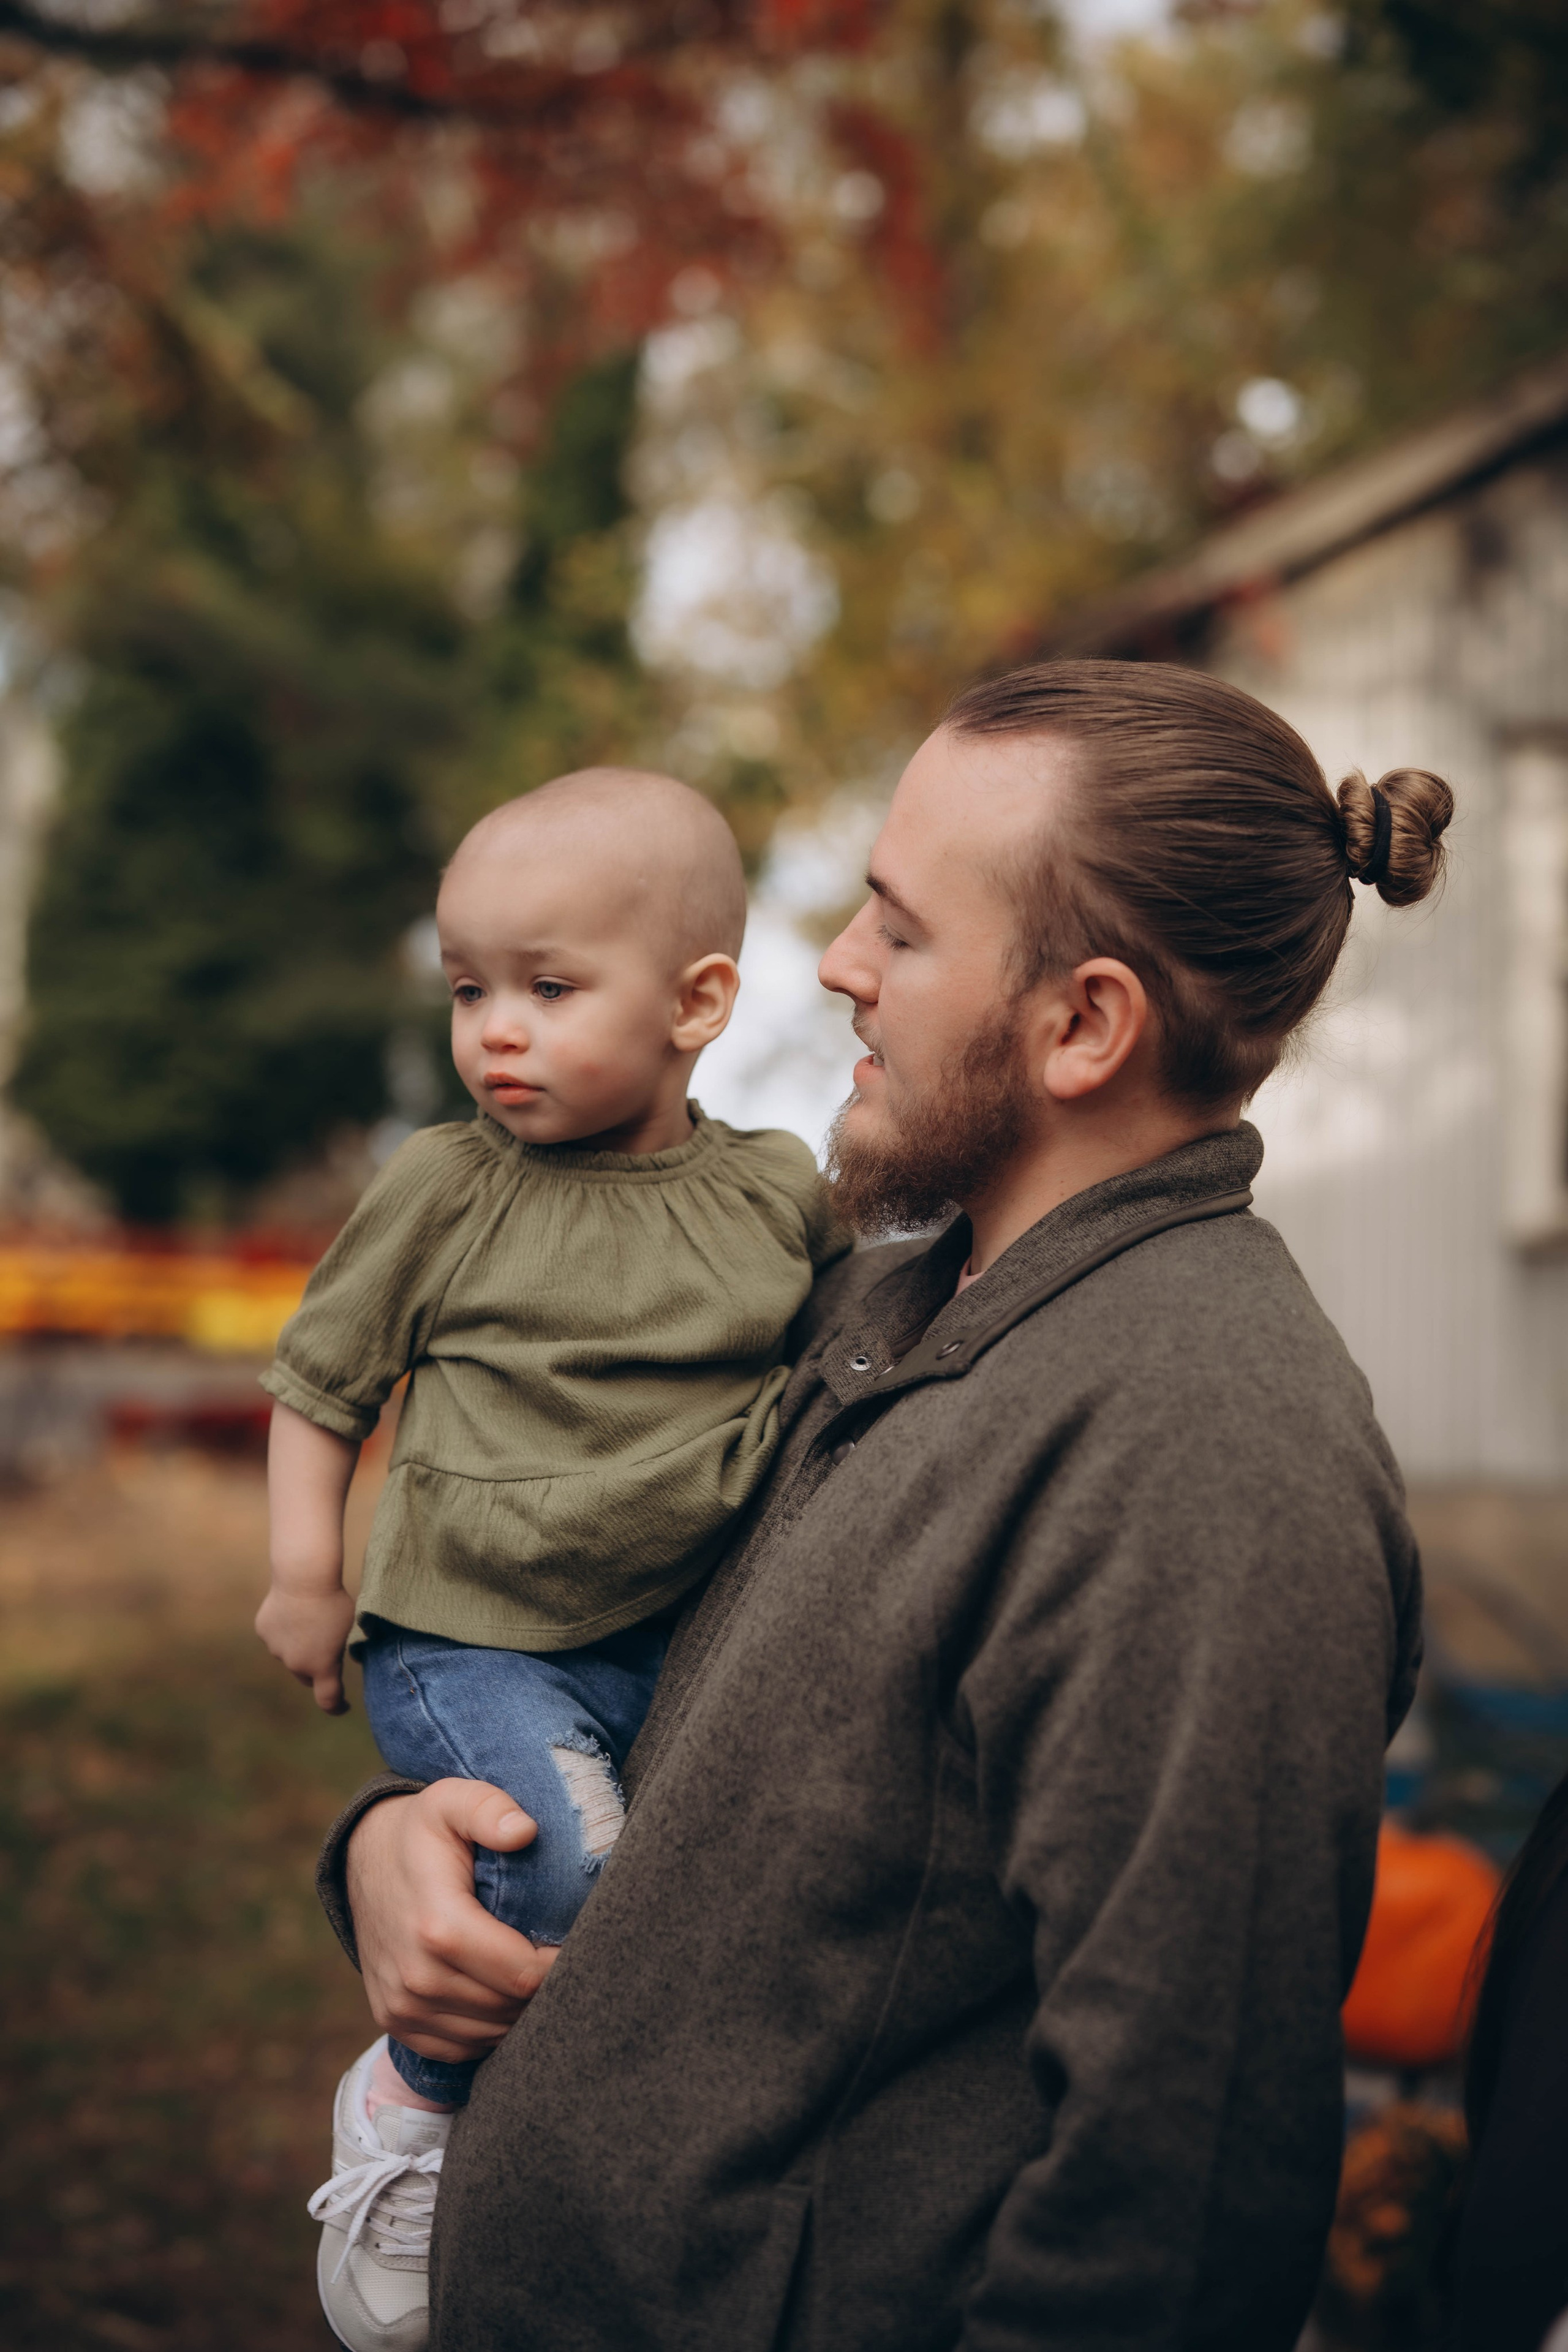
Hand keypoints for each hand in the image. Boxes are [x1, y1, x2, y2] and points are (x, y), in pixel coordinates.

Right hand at [255, 1582, 356, 1713]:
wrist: (304, 1578)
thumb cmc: (334, 1601)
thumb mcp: (350, 1628)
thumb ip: (345, 1650)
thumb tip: (343, 1659)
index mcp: (322, 1666)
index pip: (328, 1700)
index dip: (337, 1707)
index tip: (344, 1706)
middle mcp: (296, 1664)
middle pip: (307, 1675)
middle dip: (316, 1668)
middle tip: (326, 1647)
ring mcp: (276, 1649)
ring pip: (289, 1655)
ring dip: (299, 1646)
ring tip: (309, 1620)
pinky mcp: (263, 1632)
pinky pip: (276, 1637)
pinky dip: (284, 1631)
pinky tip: (293, 1611)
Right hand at [346, 1780, 559, 2062]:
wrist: (364, 1859)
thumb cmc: (422, 1830)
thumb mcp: (453, 1800)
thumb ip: (490, 1809)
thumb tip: (525, 1831)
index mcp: (437, 1927)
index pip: (521, 1975)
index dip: (560, 1963)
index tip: (576, 1940)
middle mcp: (415, 1978)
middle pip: (508, 2009)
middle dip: (544, 1988)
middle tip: (563, 1957)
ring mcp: (402, 2006)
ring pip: (488, 2034)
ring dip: (518, 2011)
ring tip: (535, 1973)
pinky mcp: (395, 2021)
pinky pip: (460, 2047)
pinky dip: (488, 2029)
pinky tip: (501, 1994)